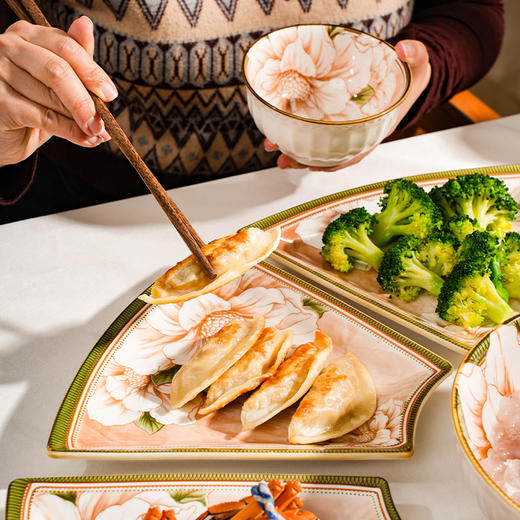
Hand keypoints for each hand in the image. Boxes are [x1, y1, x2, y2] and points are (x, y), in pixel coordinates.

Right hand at [0, 17, 116, 166]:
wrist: (1, 133)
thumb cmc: (30, 104)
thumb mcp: (54, 81)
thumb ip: (73, 59)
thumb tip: (86, 24)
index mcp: (26, 34)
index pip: (66, 46)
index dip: (92, 72)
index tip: (110, 95)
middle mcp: (7, 47)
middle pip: (59, 70)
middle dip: (86, 99)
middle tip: (104, 121)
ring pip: (52, 95)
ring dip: (81, 119)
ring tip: (97, 134)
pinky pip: (43, 116)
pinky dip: (69, 130)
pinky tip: (84, 139)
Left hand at [266, 39, 430, 170]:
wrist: (401, 73)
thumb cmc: (408, 75)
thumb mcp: (417, 65)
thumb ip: (416, 55)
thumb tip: (404, 48)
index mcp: (374, 129)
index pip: (354, 153)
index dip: (335, 163)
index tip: (316, 166)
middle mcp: (355, 133)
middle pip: (328, 154)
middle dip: (305, 160)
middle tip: (284, 161)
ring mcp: (341, 126)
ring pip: (315, 144)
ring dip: (294, 150)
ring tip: (273, 149)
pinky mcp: (331, 116)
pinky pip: (311, 127)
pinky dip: (294, 131)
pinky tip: (278, 131)